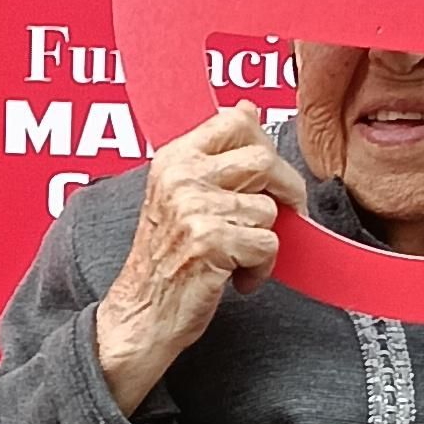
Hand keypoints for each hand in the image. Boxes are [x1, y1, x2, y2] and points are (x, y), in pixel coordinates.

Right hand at [93, 105, 306, 413]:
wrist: (141, 315)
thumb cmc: (165, 259)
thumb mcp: (179, 194)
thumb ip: (214, 153)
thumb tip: (247, 109)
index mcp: (173, 159)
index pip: (236, 121)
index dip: (263, 147)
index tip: (263, 176)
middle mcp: (181, 177)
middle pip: (264, 160)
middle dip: (282, 193)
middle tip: (271, 219)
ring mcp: (194, 209)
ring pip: (270, 209)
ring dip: (264, 241)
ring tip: (236, 257)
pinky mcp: (211, 243)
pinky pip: (269, 245)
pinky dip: (260, 269)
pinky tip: (235, 277)